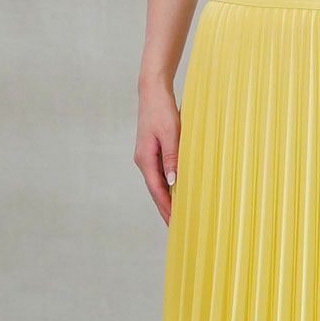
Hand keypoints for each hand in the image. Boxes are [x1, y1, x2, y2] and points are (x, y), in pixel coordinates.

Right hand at [134, 79, 179, 226]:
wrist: (152, 92)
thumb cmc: (162, 111)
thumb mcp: (170, 134)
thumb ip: (172, 158)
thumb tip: (173, 182)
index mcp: (145, 159)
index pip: (157, 190)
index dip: (166, 208)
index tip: (174, 223)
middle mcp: (143, 160)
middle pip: (155, 191)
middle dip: (165, 210)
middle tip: (175, 228)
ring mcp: (146, 157)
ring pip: (156, 184)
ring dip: (165, 200)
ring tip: (176, 216)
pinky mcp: (151, 152)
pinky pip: (159, 175)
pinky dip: (166, 187)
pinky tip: (174, 193)